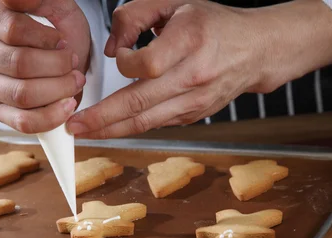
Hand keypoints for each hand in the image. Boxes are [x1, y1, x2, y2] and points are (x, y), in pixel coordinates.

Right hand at [0, 0, 90, 132]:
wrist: (55, 52)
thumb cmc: (54, 27)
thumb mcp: (53, 5)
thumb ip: (38, 0)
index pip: (14, 31)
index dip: (47, 39)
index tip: (63, 42)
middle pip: (19, 64)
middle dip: (58, 67)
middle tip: (75, 65)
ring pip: (21, 94)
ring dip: (58, 90)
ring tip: (75, 82)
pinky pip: (22, 121)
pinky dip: (50, 117)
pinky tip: (67, 106)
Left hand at [65, 0, 331, 138]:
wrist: (257, 52)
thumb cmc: (215, 25)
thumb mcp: (176, 3)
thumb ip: (134, 15)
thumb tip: (111, 48)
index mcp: (190, 41)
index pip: (146, 65)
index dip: (123, 63)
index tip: (118, 55)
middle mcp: (194, 76)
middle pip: (141, 104)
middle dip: (103, 118)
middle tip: (75, 125)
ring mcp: (196, 101)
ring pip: (147, 122)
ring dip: (113, 129)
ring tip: (85, 132)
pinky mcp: (194, 115)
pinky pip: (157, 123)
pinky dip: (132, 126)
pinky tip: (113, 126)